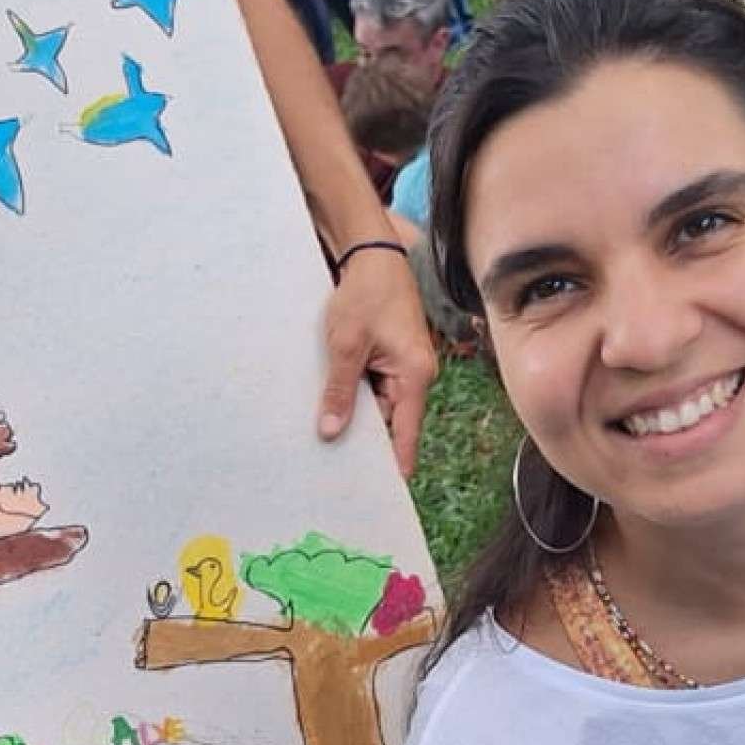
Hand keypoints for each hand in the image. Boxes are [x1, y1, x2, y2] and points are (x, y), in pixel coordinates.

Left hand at [321, 242, 435, 476]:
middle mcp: (416, 375)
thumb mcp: (345, 345)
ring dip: (357, 410)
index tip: (390, 489)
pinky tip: (334, 401)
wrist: (372, 255)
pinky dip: (357, 393)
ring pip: (380, 403)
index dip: (398, 460)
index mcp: (415, 374)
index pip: (406, 430)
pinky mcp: (392, 357)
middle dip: (365, 435)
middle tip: (337, 463)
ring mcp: (404, 367)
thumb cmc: (365, 294)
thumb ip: (340, 390)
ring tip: (328, 430)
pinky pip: (375, 386)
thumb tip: (331, 431)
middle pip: (391, 419)